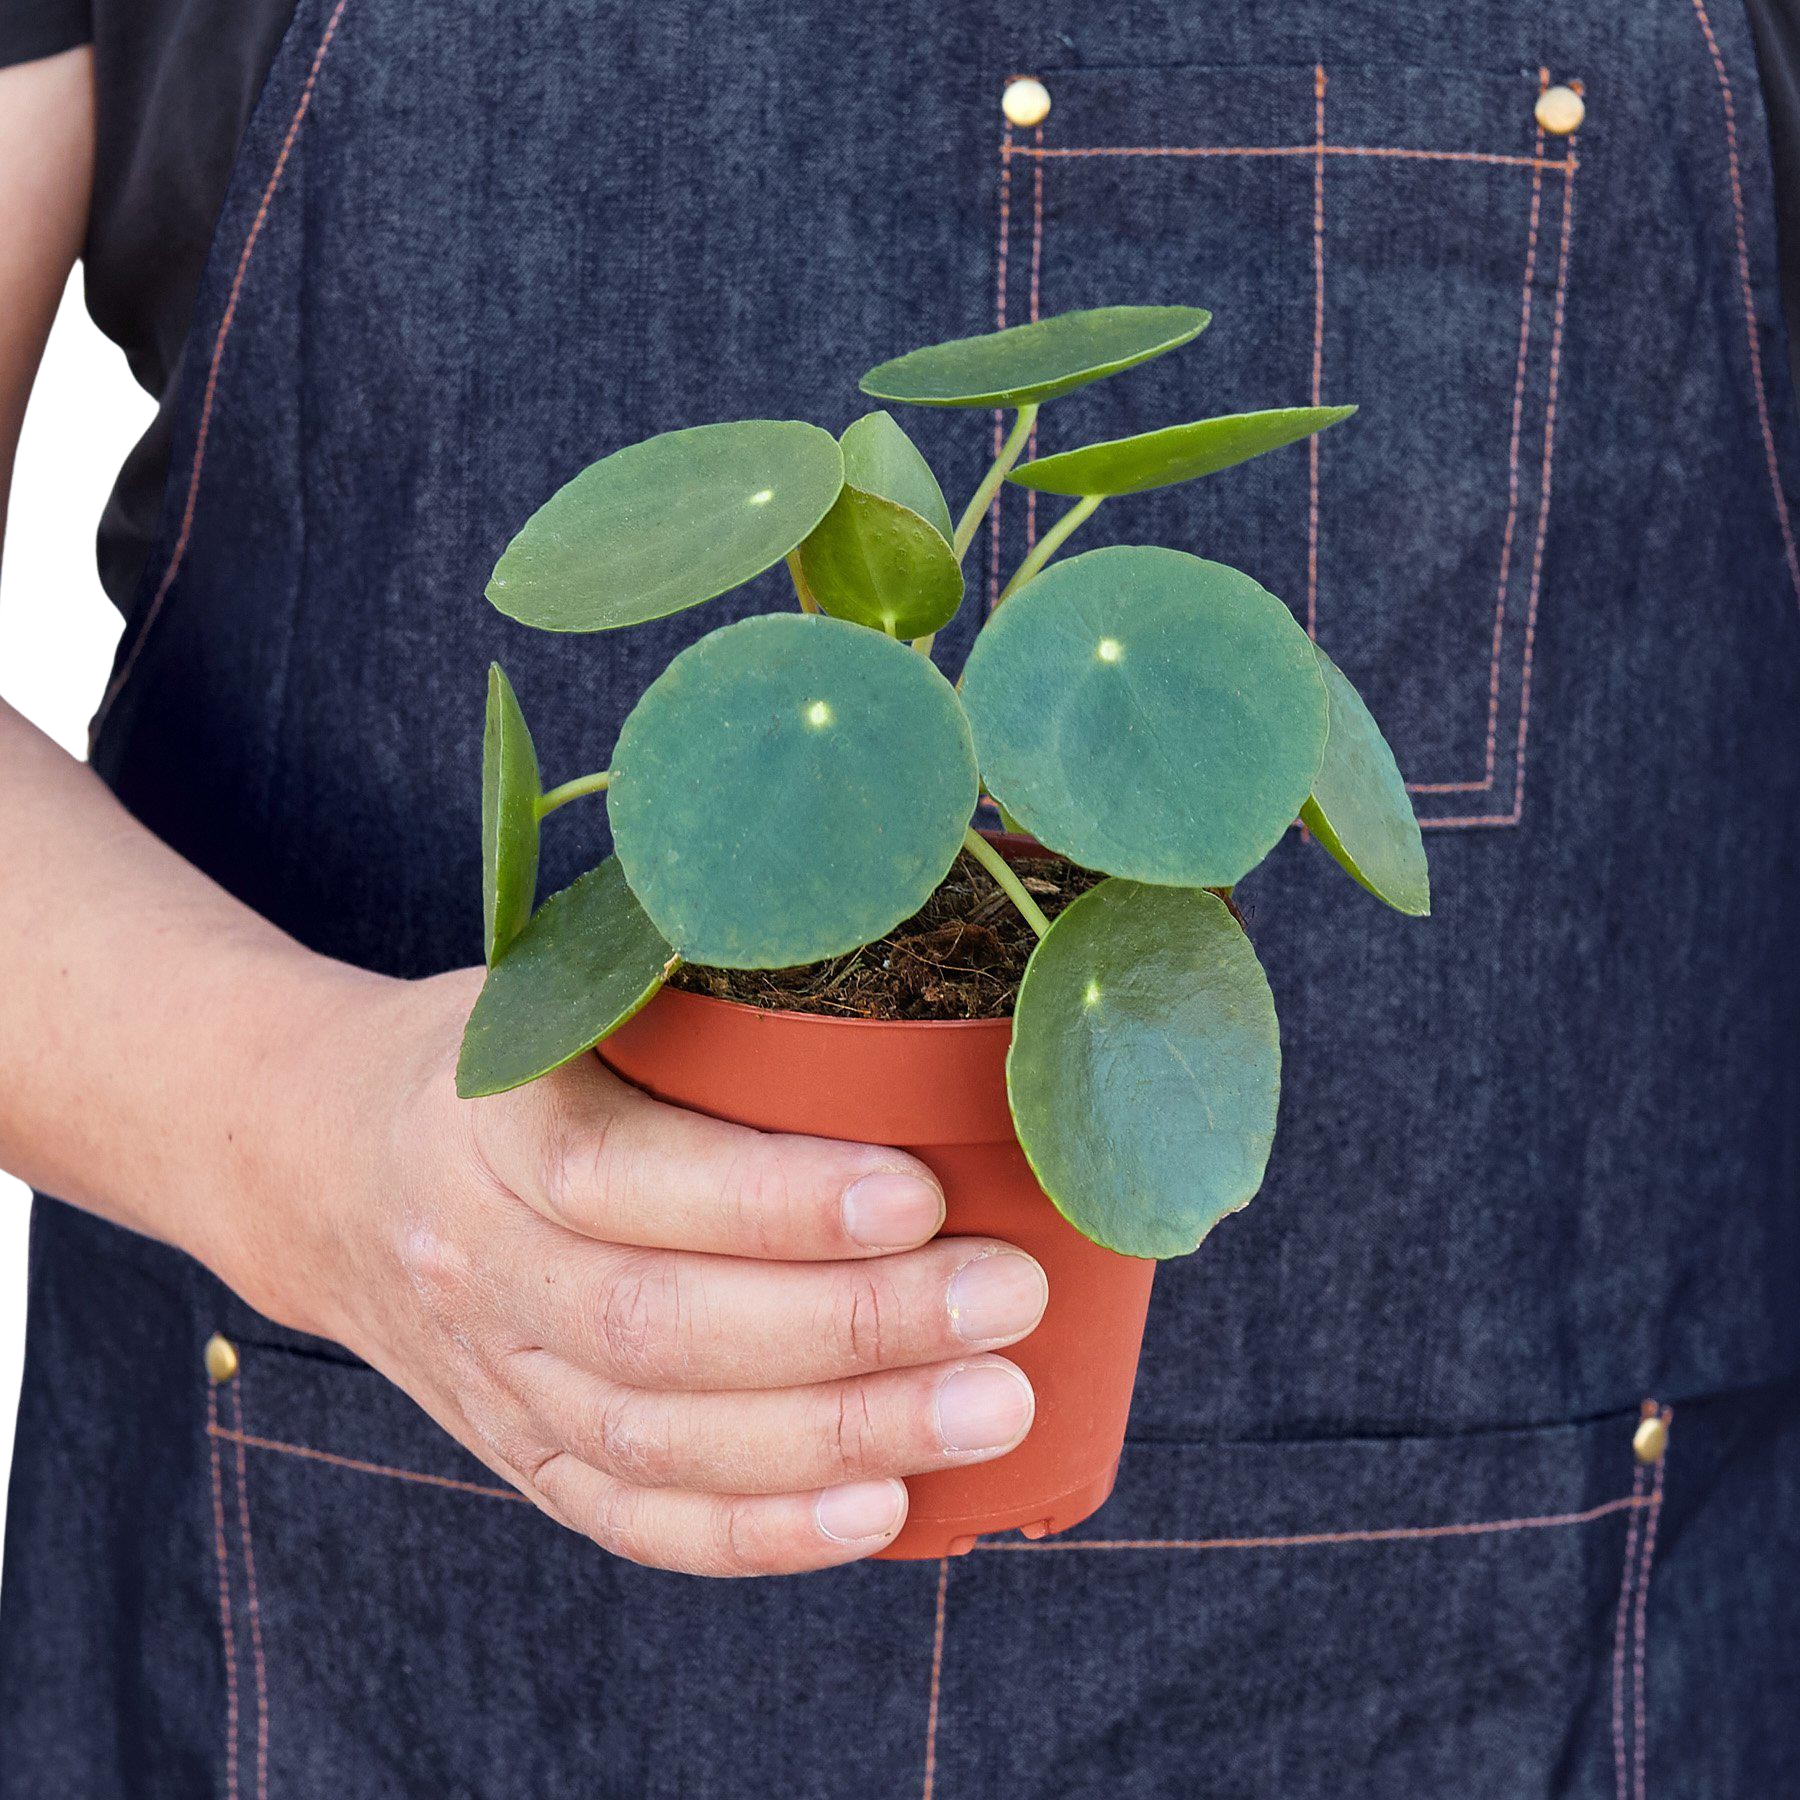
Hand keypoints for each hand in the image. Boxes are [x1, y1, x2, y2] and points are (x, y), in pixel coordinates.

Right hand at [232, 968, 1046, 1575]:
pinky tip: (880, 1514)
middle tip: (1006, 1298)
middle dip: (854, 1326)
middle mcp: (479, 1265)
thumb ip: (687, 993)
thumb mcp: (562, 992)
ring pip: (664, 1438)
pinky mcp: (519, 1453)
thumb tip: (900, 984)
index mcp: (485, 1125)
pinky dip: (760, 1532)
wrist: (326, 1163)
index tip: (919, 1194)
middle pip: (662, 1327)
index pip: (620, 1179)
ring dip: (839, 1436)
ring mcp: (494, 1377)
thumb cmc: (502, 1057)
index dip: (769, 1201)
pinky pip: (635, 1518)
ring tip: (991, 1404)